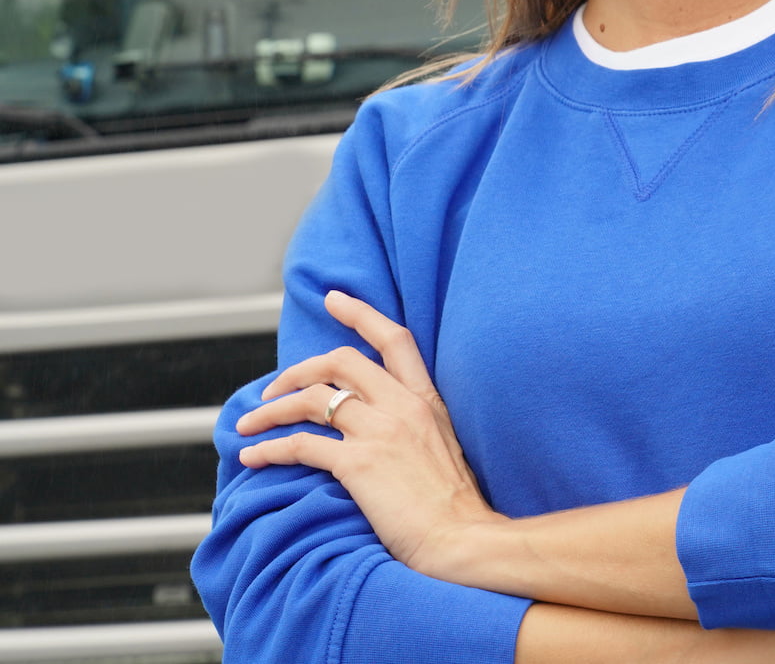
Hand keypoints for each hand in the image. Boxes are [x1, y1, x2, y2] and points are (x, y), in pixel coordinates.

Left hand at [235, 290, 499, 575]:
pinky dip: (269, 449)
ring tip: (249, 423)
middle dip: (298, 369)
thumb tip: (384, 424)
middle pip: (340, 361)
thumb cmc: (453, 505)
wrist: (462, 537)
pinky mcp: (359, 463)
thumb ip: (416, 425)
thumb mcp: (444, 446)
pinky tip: (252, 458)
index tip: (334, 299)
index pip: (394, 339)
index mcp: (427, 400)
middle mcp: (403, 406)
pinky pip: (301, 445)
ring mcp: (380, 432)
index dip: (361, 314)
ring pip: (312, 400)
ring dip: (271, 410)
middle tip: (273, 387)